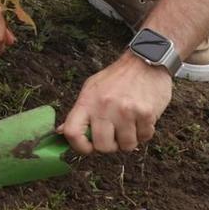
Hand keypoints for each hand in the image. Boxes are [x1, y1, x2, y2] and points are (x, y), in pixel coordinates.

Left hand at [58, 54, 173, 154]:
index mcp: (87, 101)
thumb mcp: (92, 89)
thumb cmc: (117, 78)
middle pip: (102, 146)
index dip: (79, 146)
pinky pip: (144, 138)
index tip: (88, 147)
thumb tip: (62, 132)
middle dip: (110, 145)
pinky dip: (144, 132)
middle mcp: (104, 107)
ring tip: (129, 123)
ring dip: (129, 139)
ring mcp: (126, 111)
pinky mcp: (145, 114)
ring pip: (126, 146)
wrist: (145, 62)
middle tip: (114, 134)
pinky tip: (141, 118)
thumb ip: (80, 112)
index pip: (72, 132)